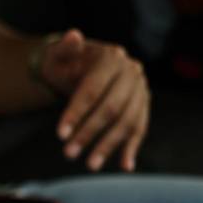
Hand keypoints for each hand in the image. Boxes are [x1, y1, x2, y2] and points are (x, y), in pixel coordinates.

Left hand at [42, 29, 151, 171]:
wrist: (81, 68)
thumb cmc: (66, 64)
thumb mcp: (59, 55)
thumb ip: (64, 48)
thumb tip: (72, 36)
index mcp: (111, 58)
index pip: (93, 89)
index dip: (76, 112)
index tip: (60, 135)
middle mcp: (131, 72)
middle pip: (111, 108)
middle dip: (90, 133)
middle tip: (69, 154)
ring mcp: (140, 90)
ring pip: (127, 121)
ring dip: (109, 145)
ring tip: (90, 164)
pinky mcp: (143, 105)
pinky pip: (139, 128)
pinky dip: (132, 147)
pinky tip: (125, 166)